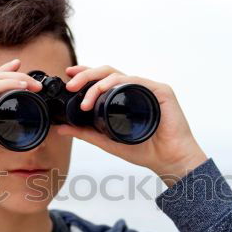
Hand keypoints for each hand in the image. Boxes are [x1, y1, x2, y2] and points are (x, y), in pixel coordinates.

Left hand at [56, 65, 207, 186]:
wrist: (169, 160)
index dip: (85, 73)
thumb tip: (61, 129)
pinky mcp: (160, 90)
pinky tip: (105, 91)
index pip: (103, 78)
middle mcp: (136, 88)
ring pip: (118, 74)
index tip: (69, 75)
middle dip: (86, 74)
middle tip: (71, 85)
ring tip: (84, 99)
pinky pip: (135, 80)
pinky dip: (118, 83)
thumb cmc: (145, 151)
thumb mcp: (108, 142)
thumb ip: (86, 134)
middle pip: (107, 71)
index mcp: (125, 96)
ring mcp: (148, 88)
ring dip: (97, 83)